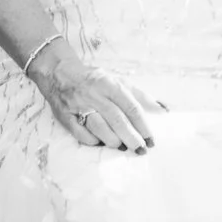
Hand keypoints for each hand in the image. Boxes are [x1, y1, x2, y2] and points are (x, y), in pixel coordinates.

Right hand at [30, 46, 163, 152]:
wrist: (58, 72)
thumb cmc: (93, 79)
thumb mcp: (117, 80)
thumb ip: (140, 95)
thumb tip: (164, 109)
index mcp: (109, 84)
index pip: (130, 106)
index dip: (143, 125)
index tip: (151, 139)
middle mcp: (94, 94)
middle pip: (117, 119)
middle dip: (131, 137)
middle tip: (141, 149)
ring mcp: (78, 105)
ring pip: (98, 127)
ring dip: (113, 140)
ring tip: (123, 147)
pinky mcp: (64, 116)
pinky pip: (80, 133)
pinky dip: (92, 141)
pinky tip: (100, 143)